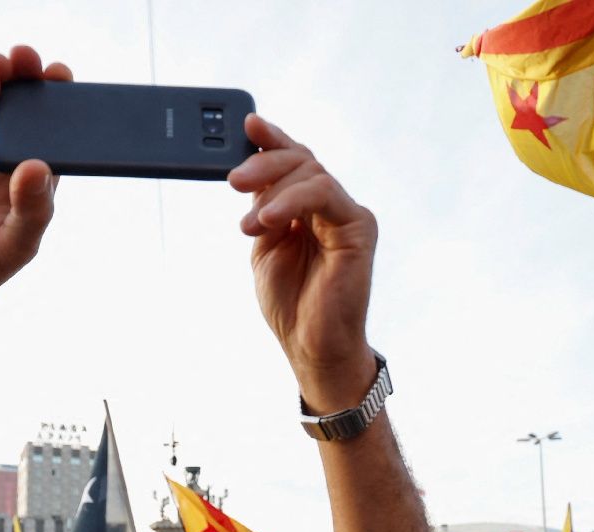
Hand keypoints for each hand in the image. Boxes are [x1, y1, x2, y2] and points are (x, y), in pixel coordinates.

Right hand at [0, 47, 70, 317]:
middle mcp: (13, 163)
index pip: (60, 140)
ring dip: (9, 78)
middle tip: (40, 65)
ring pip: (2, 104)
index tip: (68, 88)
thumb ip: (31, 209)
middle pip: (33, 114)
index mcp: (38, 185)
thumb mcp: (13, 244)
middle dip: (38, 85)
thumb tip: (38, 166)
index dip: (66, 111)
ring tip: (10, 61)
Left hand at [229, 117, 378, 409]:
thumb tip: (250, 175)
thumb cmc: (291, 303)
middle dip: (264, 163)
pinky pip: (325, 193)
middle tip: (233, 181)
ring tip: (250, 221)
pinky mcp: (359, 226)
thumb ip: (262, 209)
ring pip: (311, 172)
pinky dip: (293, 199)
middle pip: (300, 160)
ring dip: (273, 187)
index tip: (247, 124)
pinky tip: (269, 219)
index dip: (271, 140)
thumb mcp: (264, 246)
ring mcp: (347, 214)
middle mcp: (330, 206)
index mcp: (307, 208)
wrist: (310, 345)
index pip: (292, 162)